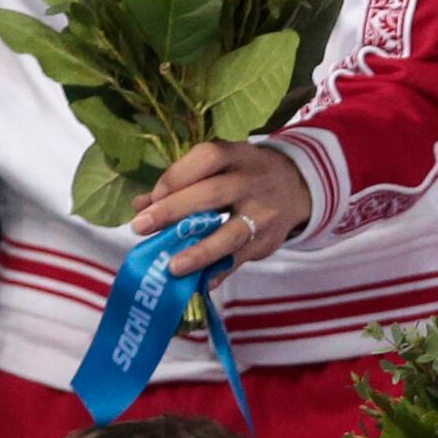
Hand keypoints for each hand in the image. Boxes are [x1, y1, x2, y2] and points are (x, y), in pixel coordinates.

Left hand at [136, 143, 310, 276]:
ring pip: (231, 233)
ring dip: (200, 251)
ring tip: (172, 266)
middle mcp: (253, 181)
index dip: (177, 176)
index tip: (152, 197)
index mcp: (238, 156)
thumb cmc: (244, 176)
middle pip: (213, 194)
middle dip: (174, 210)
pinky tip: (199, 282)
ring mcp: (263, 213)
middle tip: (141, 226)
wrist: (297, 188)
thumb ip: (182, 184)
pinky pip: (239, 259)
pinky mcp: (267, 241)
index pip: (208, 158)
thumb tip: (140, 205)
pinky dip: (217, 271)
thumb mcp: (220, 168)